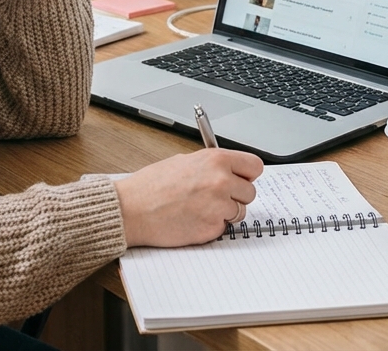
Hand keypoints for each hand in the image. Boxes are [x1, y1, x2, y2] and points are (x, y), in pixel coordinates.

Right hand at [114, 149, 263, 247]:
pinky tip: (193, 219)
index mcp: (216, 160)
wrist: (132, 210)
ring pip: (239, 212)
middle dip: (236, 196)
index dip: (247, 175)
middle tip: (215, 197)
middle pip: (250, 192)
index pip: (255, 166)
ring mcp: (218, 206)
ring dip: (224, 212)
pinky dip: (212, 226)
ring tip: (199, 208)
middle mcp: (221, 181)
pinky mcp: (212, 228)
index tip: (241, 179)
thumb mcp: (184, 161)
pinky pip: (224, 227)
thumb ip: (211, 165)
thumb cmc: (151, 186)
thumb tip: (229, 170)